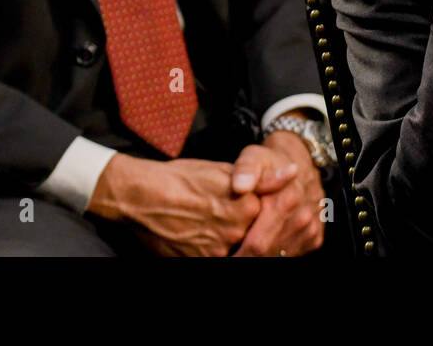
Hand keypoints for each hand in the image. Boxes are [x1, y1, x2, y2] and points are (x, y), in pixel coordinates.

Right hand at [87, 153, 294, 255]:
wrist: (139, 197)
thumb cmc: (181, 179)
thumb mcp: (223, 171)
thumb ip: (262, 179)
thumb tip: (292, 172)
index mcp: (246, 205)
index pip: (267, 215)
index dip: (254, 210)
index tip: (238, 206)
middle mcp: (234, 231)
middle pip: (251, 233)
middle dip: (241, 227)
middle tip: (217, 216)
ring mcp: (216, 250)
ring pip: (235, 248)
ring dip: (227, 240)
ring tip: (206, 224)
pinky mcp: (198, 261)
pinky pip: (216, 258)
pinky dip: (211, 249)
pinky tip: (198, 235)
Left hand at [230, 131, 325, 256]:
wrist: (301, 162)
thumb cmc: (270, 162)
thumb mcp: (254, 157)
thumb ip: (245, 169)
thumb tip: (240, 186)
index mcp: (287, 200)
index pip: (258, 244)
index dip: (238, 254)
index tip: (225, 253)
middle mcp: (303, 218)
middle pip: (267, 254)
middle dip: (246, 256)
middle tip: (230, 254)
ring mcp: (310, 229)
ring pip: (280, 256)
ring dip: (261, 255)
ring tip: (243, 247)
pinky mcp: (314, 236)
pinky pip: (292, 254)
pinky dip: (276, 253)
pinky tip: (264, 243)